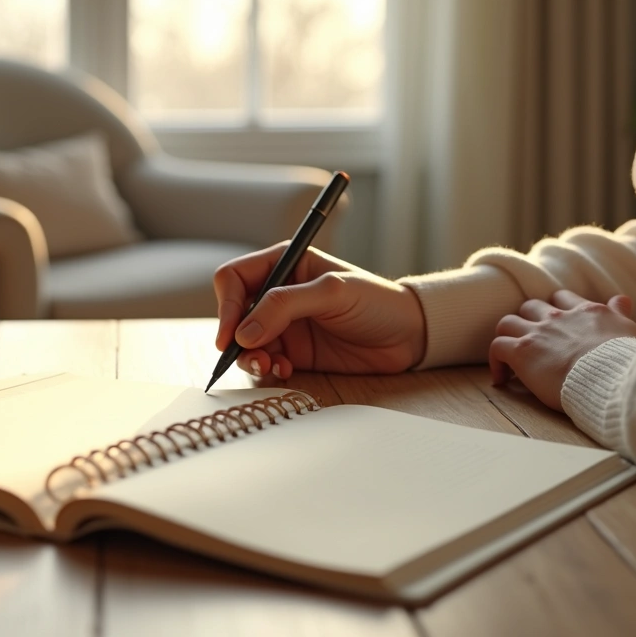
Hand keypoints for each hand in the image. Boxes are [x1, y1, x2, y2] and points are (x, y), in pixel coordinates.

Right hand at [213, 242, 425, 378]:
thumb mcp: (332, 293)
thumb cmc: (377, 302)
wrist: (409, 336)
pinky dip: (268, 369)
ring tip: (270, 366)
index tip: (230, 334)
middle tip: (249, 355)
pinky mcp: (293, 353)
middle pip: (233, 314)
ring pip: (245, 343)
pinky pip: (265, 362)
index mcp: (284, 265)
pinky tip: (286, 371)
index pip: (235, 279)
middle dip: (235, 337)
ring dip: (250, 357)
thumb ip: (285, 306)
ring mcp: (283, 325)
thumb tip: (244, 332)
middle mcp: (277, 294)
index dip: (226, 305)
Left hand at [489, 290, 635, 409]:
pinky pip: (497, 347)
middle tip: (532, 340)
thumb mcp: (628, 330)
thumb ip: (620, 313)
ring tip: (512, 356)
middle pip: (531, 306)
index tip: (556, 325)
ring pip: (508, 322)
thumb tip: (623, 300)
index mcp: (585, 311)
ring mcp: (537, 332)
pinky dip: (496, 361)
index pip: (562, 299)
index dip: (556, 309)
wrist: (609, 375)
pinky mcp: (521, 351)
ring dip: (508, 336)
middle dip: (529, 321)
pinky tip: (503, 378)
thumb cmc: (623, 360)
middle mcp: (558, 317)